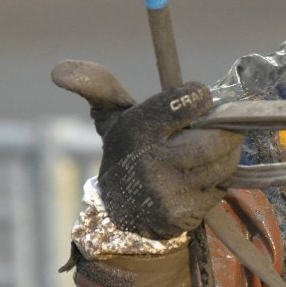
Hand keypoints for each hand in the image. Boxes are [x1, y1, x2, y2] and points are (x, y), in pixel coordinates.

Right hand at [53, 60, 242, 238]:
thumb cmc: (126, 152)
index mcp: (135, 131)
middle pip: (216, 137)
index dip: (199, 96)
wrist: (120, 216)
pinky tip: (200, 175)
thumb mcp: (109, 117)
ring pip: (224, 160)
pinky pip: (222, 185)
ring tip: (205, 147)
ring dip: (225, 151)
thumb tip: (60, 70)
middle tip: (212, 126)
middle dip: (221, 129)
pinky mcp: (186, 212)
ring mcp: (171, 191)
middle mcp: (152, 163)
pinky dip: (219, 177)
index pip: (183, 102)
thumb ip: (98, 85)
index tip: (198, 97)